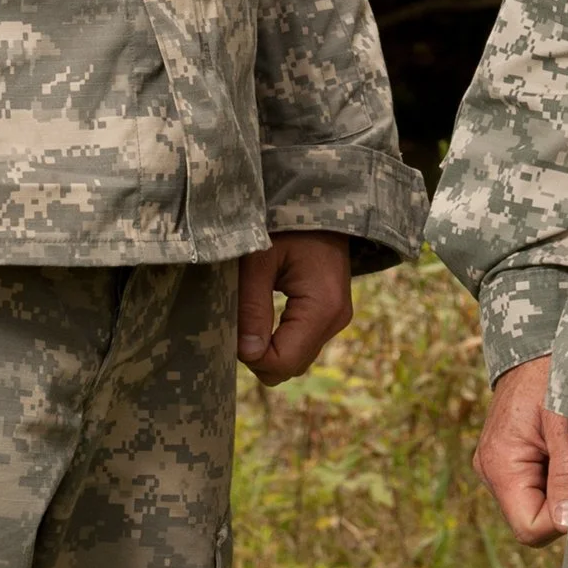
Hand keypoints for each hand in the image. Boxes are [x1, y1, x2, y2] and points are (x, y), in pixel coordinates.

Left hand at [238, 231, 352, 383]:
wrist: (319, 200)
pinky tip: (262, 317)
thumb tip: (247, 353)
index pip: (283, 362)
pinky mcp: (330, 315)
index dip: (251, 356)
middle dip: (258, 355)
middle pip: (290, 367)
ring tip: (248, 317)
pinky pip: (301, 344)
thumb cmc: (285, 223)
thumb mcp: (259, 261)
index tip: (231, 329)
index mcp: (322, 308)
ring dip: (267, 349)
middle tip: (237, 322)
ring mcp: (336, 319)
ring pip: (295, 359)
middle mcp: (336, 320)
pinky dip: (278, 339)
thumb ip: (252, 308)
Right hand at [475, 356, 567, 544]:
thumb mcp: (564, 423)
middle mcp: (491, 470)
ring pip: (535, 504)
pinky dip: (556, 476)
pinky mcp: (509, 458)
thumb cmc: (552, 375)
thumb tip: (566, 524)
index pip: (528, 527)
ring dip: (561, 488)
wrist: (534, 343)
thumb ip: (565, 475)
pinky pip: (535, 486)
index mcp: (499, 464)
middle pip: (531, 519)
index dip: (560, 521)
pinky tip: (565, 449)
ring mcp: (498, 465)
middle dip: (562, 504)